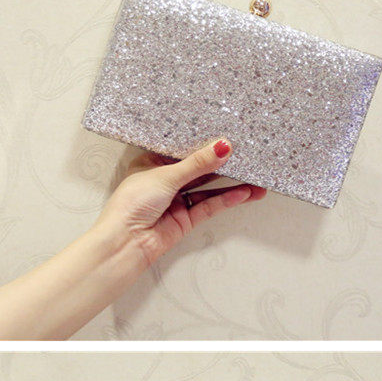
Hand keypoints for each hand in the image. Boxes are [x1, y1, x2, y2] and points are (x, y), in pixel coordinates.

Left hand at [88, 135, 265, 306]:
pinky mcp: (185, 219)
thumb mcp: (166, 175)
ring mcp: (175, 201)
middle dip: (222, 165)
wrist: (125, 243)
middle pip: (198, 170)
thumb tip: (222, 146)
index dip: (204, 144)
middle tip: (247, 157)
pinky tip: (244, 194)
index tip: (227, 137)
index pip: (183, 150)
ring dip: (230, 185)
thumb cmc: (131, 204)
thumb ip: (198, 163)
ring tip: (255, 179)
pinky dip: (226, 200)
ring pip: (207, 189)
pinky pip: (209, 206)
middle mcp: (164, 181)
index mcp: (152, 163)